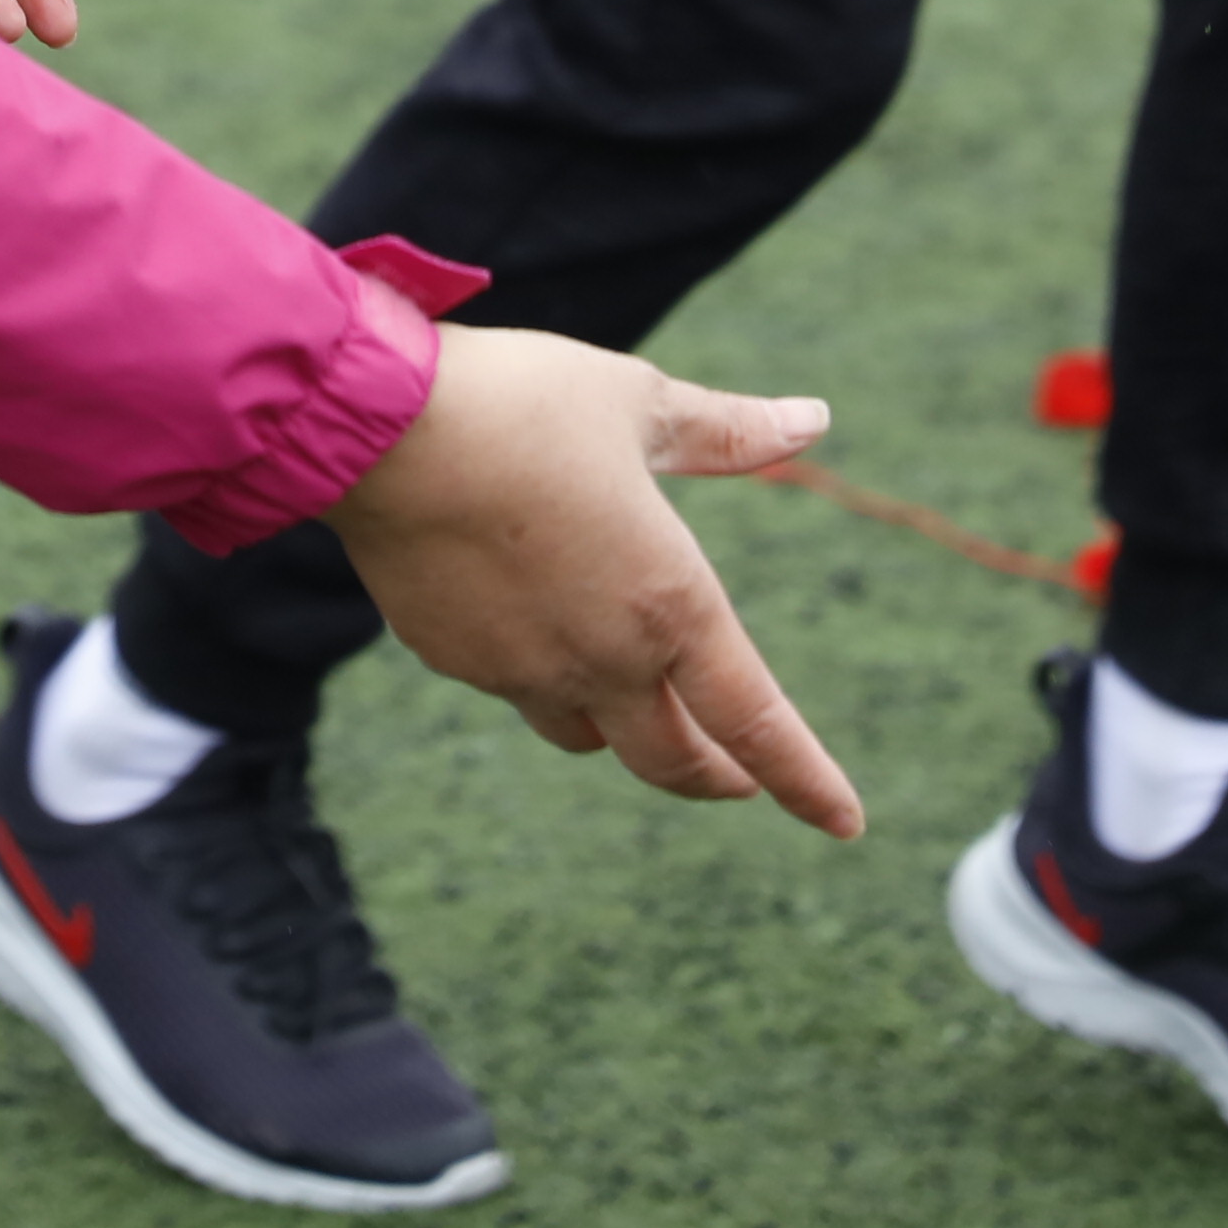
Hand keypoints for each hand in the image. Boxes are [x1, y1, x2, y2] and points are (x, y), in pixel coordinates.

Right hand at [323, 321, 865, 838]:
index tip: (846, 823)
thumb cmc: (524, 404)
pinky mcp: (458, 660)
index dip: (806, 780)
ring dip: (629, 730)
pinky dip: (548, 675)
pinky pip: (520, 688)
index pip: (757, 723)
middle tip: (739, 778)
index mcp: (670, 604)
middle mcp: (604, 659)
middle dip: (717, 776)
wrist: (380, 430)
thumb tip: (815, 418)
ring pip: (592, 734)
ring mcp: (525, 671)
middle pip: (674, 761)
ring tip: (639, 700)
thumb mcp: (639, 404)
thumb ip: (730, 430)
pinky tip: (534, 622)